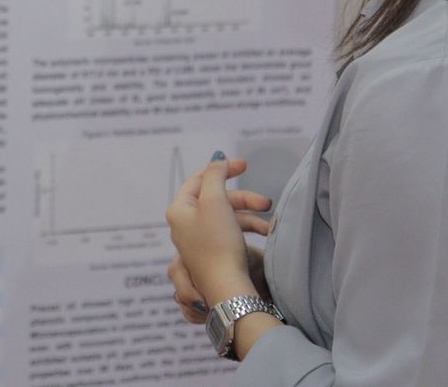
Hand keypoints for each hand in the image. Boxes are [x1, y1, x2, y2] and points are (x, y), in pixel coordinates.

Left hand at [165, 155, 271, 321]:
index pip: (198, 179)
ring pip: (226, 217)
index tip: (245, 165)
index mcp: (179, 209)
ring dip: (249, 217)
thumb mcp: (215, 201)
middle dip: (243, 199)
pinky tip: (263, 235)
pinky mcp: (211, 253)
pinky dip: (246, 230)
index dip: (222, 168)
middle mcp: (184, 224)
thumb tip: (216, 158)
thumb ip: (215, 175)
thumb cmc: (218, 243)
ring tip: (268, 226)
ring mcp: (197, 240)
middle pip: (216, 198)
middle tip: (266, 201)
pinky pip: (228, 233)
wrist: (227, 289)